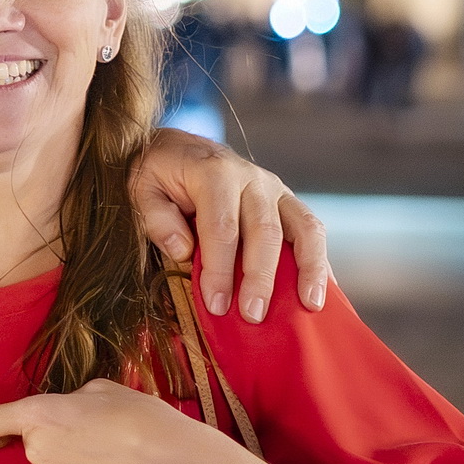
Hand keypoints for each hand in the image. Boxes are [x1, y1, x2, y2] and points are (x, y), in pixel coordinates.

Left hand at [0, 379, 242, 463]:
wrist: (170, 461)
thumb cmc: (140, 417)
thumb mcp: (99, 391)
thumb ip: (68, 403)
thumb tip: (65, 420)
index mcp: (41, 414)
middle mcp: (37, 451)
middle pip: (36, 449)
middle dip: (60, 444)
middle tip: (99, 440)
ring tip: (111, 462)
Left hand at [129, 128, 330, 322]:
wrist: (179, 148)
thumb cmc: (158, 174)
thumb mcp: (141, 188)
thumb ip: (157, 218)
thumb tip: (183, 251)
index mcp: (213, 172)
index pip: (222, 227)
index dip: (220, 269)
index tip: (216, 305)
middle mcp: (251, 178)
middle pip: (265, 231)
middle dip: (260, 277)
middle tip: (253, 315)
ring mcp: (275, 189)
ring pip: (303, 227)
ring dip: (309, 268)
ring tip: (309, 305)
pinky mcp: (286, 202)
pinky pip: (311, 231)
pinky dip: (319, 263)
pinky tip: (322, 293)